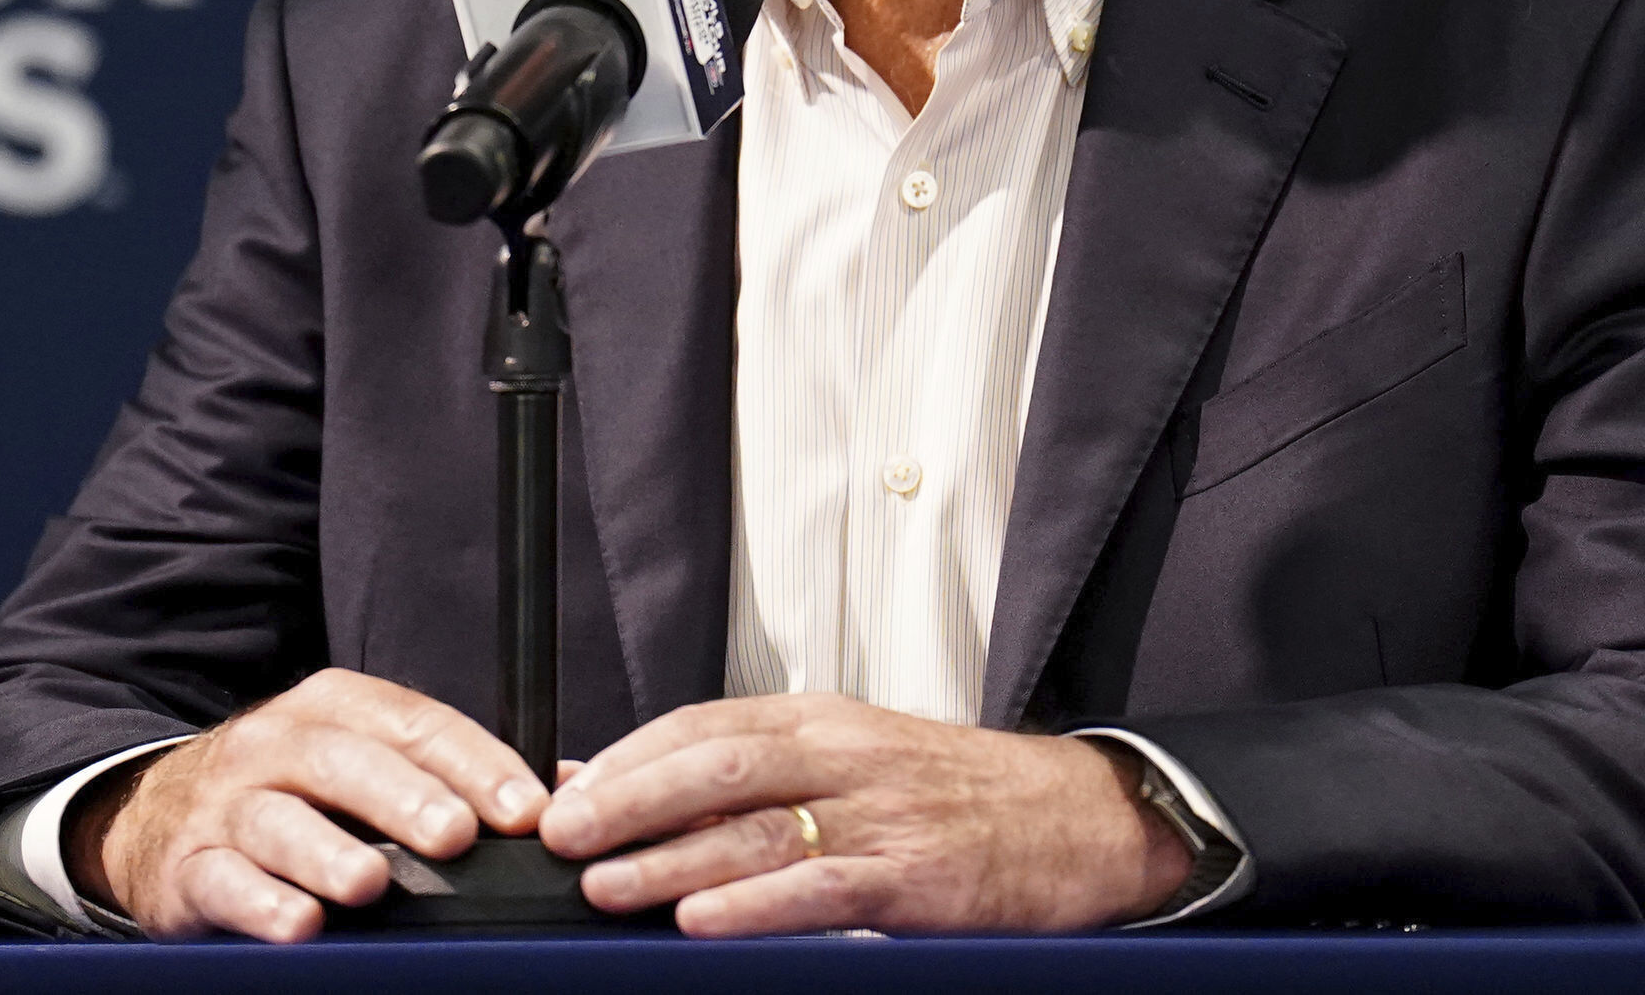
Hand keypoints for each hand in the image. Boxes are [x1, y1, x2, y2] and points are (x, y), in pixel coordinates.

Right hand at [74, 669, 545, 940]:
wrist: (158, 817)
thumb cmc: (295, 794)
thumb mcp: (368, 765)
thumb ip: (459, 776)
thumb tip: (573, 790)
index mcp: (337, 709)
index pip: (417, 725)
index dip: (476, 765)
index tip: (528, 809)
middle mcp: (279, 744)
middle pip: (348, 761)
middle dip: (408, 798)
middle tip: (458, 835)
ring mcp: (231, 803)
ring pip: (281, 821)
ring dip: (329, 853)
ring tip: (372, 883)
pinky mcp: (190, 865)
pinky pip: (224, 881)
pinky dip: (261, 904)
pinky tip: (300, 926)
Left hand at [536, 693, 1190, 936]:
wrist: (1081, 820)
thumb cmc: (958, 797)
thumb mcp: (855, 762)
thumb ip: (757, 773)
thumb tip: (626, 783)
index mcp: (826, 722)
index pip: (706, 722)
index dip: (629, 757)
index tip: (565, 792)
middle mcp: (848, 755)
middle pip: (719, 762)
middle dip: (631, 799)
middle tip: (562, 836)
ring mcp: (884, 814)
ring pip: (759, 825)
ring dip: (671, 858)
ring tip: (606, 886)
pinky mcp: (917, 876)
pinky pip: (824, 888)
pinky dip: (758, 905)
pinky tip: (704, 922)